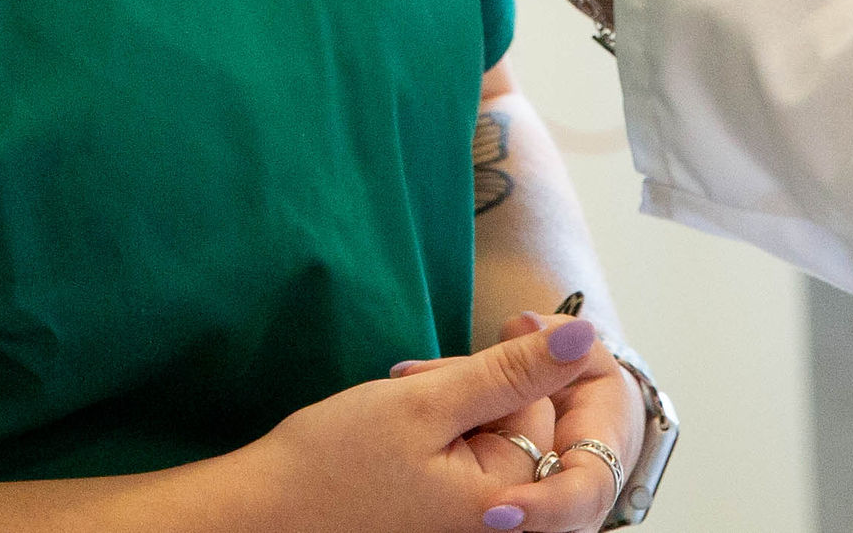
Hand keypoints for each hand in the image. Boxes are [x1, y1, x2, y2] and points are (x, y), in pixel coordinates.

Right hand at [240, 315, 607, 532]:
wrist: (263, 514)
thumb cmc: (332, 463)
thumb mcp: (426, 403)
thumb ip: (513, 370)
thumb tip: (589, 337)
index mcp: (509, 503)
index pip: (539, 404)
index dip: (483, 372)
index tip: (424, 380)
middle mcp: (501, 522)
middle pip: (518, 421)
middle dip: (467, 392)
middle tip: (404, 395)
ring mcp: (473, 521)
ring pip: (489, 433)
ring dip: (448, 409)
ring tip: (393, 416)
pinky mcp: (450, 518)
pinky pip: (468, 460)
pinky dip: (437, 436)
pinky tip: (393, 438)